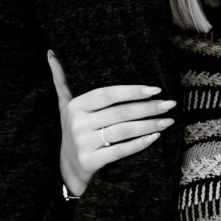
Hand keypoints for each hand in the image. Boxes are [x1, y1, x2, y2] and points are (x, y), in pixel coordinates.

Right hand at [50, 51, 172, 197]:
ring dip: (150, 125)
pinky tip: (155, 137)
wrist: (68, 167)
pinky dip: (140, 143)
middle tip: (169, 104)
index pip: (107, 94)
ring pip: (123, 131)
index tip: (155, 89)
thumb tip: (51, 52)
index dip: (131, 91)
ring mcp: (84, 143)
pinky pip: (121, 151)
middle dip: (148, 108)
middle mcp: (77, 124)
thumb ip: (61, 80)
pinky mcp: (91, 161)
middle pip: (119, 113)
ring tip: (168, 120)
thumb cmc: (73, 130)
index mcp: (74, 106)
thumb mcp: (64, 105)